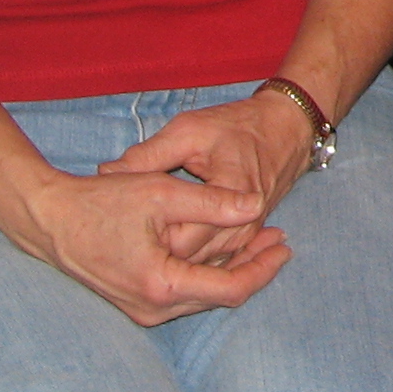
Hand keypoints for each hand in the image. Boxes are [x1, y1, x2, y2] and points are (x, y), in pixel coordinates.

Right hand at [15, 166, 291, 324]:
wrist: (50, 221)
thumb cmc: (100, 202)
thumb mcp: (160, 193)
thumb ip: (212, 202)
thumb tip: (257, 205)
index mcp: (162, 285)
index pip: (232, 289)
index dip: (264, 267)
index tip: (285, 245)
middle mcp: (154, 308)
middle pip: (221, 295)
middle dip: (254, 267)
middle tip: (279, 238)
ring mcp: (143, 311)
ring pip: (205, 296)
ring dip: (233, 269)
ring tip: (260, 239)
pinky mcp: (137, 304)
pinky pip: (186, 293)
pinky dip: (209, 272)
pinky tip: (223, 247)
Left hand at [98, 87, 317, 264]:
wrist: (286, 131)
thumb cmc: (236, 126)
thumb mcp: (187, 131)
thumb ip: (148, 156)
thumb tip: (106, 172)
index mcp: (230, 196)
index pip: (181, 239)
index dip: (147, 238)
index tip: (121, 223)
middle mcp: (243, 225)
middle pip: (191, 260)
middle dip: (156, 252)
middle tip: (123, 236)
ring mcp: (247, 235)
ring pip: (202, 265)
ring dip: (172, 257)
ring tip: (138, 242)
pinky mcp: (246, 238)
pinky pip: (214, 259)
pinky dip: (189, 255)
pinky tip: (165, 245)